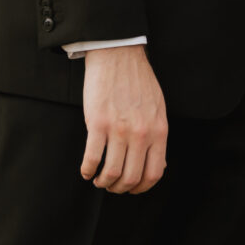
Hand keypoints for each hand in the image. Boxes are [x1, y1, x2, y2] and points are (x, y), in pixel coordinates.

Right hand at [80, 45, 167, 193]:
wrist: (118, 55)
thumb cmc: (138, 81)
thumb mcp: (158, 109)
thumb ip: (158, 136)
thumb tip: (159, 164)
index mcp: (159, 131)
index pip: (154, 173)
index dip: (141, 188)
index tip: (132, 189)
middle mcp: (141, 134)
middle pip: (131, 178)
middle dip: (119, 188)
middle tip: (111, 186)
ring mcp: (119, 129)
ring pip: (111, 172)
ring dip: (103, 182)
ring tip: (98, 180)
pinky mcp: (98, 123)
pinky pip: (92, 158)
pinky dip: (87, 170)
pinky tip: (86, 170)